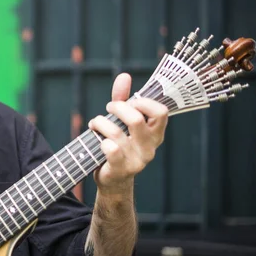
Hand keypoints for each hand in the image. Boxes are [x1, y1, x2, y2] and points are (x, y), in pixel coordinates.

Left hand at [88, 73, 168, 195]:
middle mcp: (150, 147)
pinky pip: (110, 148)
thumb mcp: (122, 121)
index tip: (129, 101)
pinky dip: (99, 140)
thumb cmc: (118, 145)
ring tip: (95, 123)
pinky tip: (96, 140)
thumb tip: (124, 76)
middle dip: (117, 108)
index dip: (142, 102)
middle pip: (135, 119)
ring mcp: (137, 160)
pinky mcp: (122, 169)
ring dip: (100, 122)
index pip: (160, 111)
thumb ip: (124, 98)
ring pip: (115, 132)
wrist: (113, 180)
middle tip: (109, 108)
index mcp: (155, 133)